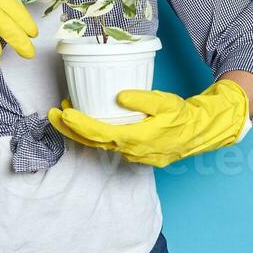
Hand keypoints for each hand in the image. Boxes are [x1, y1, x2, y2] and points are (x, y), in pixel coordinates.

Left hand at [46, 79, 248, 166]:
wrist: (200, 133)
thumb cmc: (183, 116)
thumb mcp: (165, 102)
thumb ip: (142, 100)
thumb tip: (119, 96)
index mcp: (136, 137)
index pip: (99, 133)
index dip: (78, 124)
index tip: (63, 112)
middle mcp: (131, 150)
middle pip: (92, 142)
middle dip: (70, 129)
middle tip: (52, 114)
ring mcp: (133, 155)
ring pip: (100, 145)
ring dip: (81, 132)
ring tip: (66, 115)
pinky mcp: (136, 154)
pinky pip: (110, 146)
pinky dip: (96, 135)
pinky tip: (90, 123)